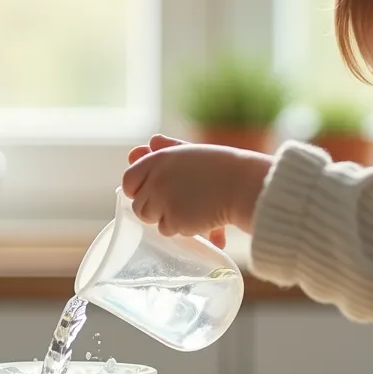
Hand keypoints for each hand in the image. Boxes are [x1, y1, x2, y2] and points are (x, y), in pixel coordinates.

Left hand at [122, 135, 272, 247]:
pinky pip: (169, 231)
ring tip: (190, 210)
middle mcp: (156, 180)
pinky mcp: (175, 220)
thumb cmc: (223, 168)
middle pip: (139, 205)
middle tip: (177, 205)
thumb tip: (151, 142)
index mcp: (158, 159)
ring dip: (167, 219)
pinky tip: (199, 219)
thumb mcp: (192, 152)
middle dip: (154, 209)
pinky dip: (182, 229)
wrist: (243, 185)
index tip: (151, 194)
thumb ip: (169, 148)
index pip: (129, 180)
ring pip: (152, 220)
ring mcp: (163, 201)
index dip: (137, 190)